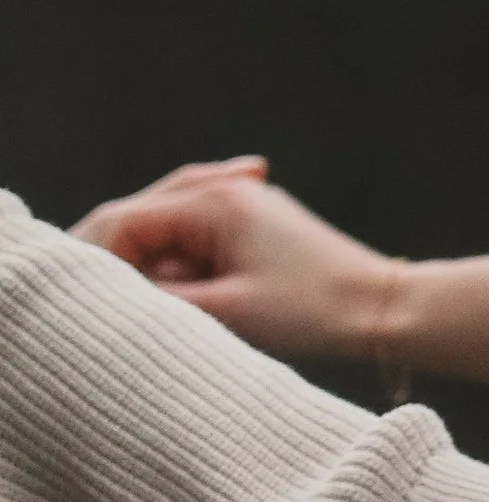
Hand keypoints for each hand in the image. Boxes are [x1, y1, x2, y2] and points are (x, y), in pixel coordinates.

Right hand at [74, 157, 398, 362]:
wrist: (384, 310)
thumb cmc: (313, 310)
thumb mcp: (226, 310)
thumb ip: (161, 298)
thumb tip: (112, 291)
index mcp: (214, 201)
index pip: (125, 221)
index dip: (99, 261)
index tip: (92, 302)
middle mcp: (226, 190)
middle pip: (142, 219)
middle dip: (127, 263)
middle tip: (117, 305)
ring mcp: (243, 205)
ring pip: (169, 233)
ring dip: (161, 271)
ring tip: (170, 307)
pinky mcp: (255, 228)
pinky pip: (198, 243)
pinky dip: (188, 270)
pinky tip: (198, 299)